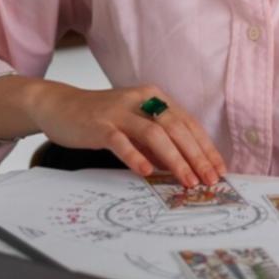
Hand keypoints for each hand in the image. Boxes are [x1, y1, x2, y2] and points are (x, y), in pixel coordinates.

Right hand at [30, 82, 226, 188]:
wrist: (59, 106)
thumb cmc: (103, 120)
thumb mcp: (136, 128)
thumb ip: (157, 144)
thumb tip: (183, 168)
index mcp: (154, 98)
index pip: (188, 123)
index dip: (206, 147)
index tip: (219, 170)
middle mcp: (140, 100)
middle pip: (177, 128)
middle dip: (197, 156)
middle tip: (209, 180)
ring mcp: (119, 111)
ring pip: (154, 133)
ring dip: (174, 159)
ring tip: (187, 180)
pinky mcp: (98, 124)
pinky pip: (120, 140)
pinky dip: (135, 155)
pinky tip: (146, 171)